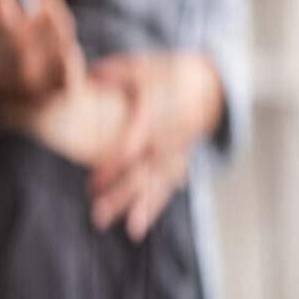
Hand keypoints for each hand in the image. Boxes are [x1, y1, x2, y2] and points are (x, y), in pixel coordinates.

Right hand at [0, 0, 83, 106]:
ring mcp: (39, 81)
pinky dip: (68, 61)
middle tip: (44, 28)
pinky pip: (74, 68)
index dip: (47, 2)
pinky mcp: (52, 93)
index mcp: (8, 35)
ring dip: (62, 43)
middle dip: (55, 22)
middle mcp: (22, 61)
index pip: (51, 6)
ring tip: (47, 47)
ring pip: (69, 46)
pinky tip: (54, 62)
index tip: (39, 5)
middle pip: (61, 25)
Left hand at [87, 52, 223, 240]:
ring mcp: (176, 155)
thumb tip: (90, 74)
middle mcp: (168, 140)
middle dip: (122, 196)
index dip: (113, 167)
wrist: (207, 87)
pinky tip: (136, 229)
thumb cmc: (167, 75)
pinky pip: (166, 189)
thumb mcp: (143, 67)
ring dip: (142, 209)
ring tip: (129, 231)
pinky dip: (153, 209)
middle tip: (99, 215)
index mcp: (156, 117)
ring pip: (157, 185)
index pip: (132, 147)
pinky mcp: (179, 164)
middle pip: (144, 174)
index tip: (92, 184)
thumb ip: (116, 73)